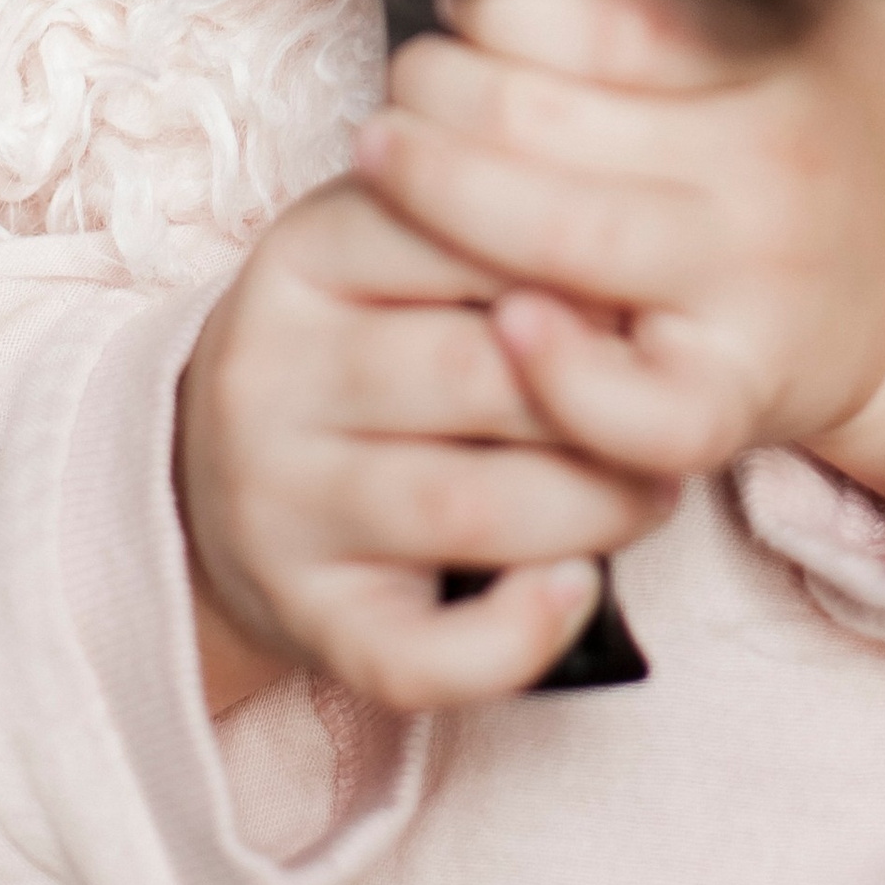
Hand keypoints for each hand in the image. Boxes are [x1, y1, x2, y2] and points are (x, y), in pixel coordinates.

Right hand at [174, 176, 677, 716]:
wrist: (212, 472)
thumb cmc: (364, 339)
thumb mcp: (400, 249)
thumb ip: (498, 230)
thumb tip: (633, 269)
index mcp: (305, 254)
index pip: (457, 236)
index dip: (576, 266)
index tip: (649, 290)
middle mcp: (270, 374)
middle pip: (472, 373)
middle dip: (600, 394)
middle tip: (672, 399)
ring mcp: (276, 505)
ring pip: (463, 508)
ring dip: (593, 506)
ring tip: (653, 490)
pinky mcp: (304, 620)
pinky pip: (418, 654)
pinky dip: (517, 637)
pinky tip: (575, 590)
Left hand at [354, 0, 884, 515]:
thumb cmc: (831, 126)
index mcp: (784, 55)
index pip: (606, 13)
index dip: (500, 0)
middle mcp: (767, 168)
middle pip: (545, 117)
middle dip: (438, 89)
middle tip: (412, 79)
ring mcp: (748, 288)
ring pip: (556, 241)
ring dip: (436, 194)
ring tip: (388, 155)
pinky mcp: (731, 396)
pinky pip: (631, 406)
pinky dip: (556, 373)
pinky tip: (502, 321)